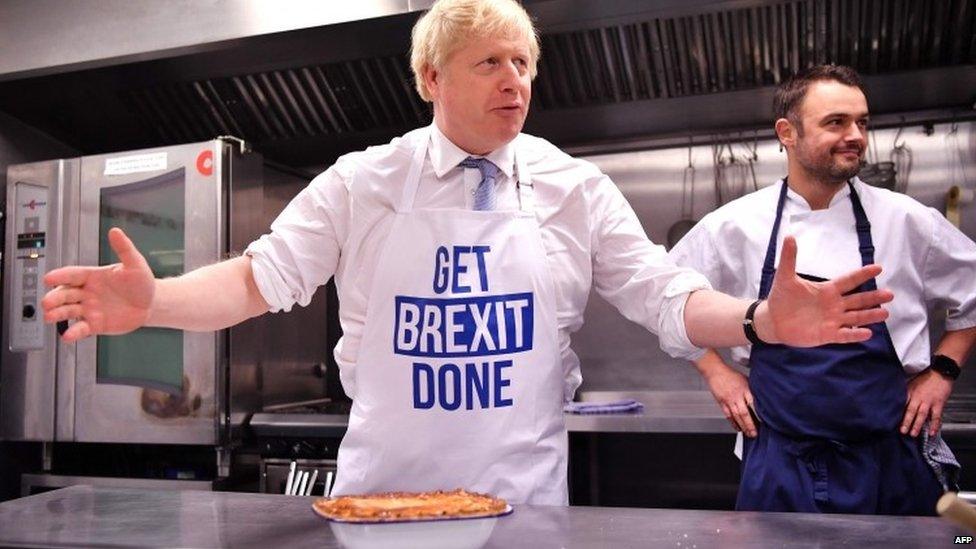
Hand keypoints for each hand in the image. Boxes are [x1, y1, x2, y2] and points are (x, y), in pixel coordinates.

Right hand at [41, 228, 154, 341]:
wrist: (151, 304)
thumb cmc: (141, 282)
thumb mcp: (135, 263)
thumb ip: (124, 248)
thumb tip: (115, 231)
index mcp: (92, 276)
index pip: (72, 275)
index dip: (60, 276)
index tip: (48, 278)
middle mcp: (87, 292)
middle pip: (65, 294)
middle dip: (55, 298)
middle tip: (47, 302)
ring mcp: (89, 309)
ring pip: (69, 311)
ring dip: (58, 314)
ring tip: (50, 317)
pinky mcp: (95, 324)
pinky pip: (82, 328)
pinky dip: (74, 332)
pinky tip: (67, 336)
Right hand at [704, 365, 757, 437]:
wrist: (715, 372)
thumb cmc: (731, 375)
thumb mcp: (746, 380)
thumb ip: (752, 390)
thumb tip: (762, 400)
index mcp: (745, 389)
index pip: (753, 404)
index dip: (758, 414)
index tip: (764, 422)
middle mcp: (736, 396)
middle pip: (744, 413)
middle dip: (750, 425)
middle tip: (755, 433)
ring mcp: (728, 400)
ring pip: (736, 416)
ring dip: (743, 426)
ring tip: (748, 434)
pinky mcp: (722, 403)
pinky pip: (728, 415)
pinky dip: (733, 423)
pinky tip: (738, 428)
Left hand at [761, 236, 893, 346]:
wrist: (772, 320)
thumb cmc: (781, 298)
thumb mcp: (785, 277)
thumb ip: (789, 258)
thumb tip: (789, 236)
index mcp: (827, 290)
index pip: (849, 280)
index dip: (862, 274)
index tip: (878, 268)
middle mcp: (834, 305)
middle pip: (858, 300)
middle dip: (873, 297)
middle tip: (890, 294)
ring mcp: (832, 320)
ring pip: (856, 317)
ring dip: (870, 316)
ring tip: (885, 313)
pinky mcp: (827, 335)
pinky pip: (844, 335)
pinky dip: (855, 334)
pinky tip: (867, 332)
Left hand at [901, 368, 952, 436]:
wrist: (940, 372)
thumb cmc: (925, 377)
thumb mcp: (911, 383)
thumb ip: (905, 393)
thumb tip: (895, 400)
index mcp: (910, 392)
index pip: (901, 404)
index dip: (896, 413)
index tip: (891, 421)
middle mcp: (918, 398)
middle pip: (910, 411)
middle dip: (906, 422)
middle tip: (902, 432)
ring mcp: (929, 401)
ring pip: (922, 415)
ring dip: (917, 425)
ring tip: (913, 434)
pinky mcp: (939, 404)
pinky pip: (936, 416)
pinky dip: (934, 425)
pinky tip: (932, 432)